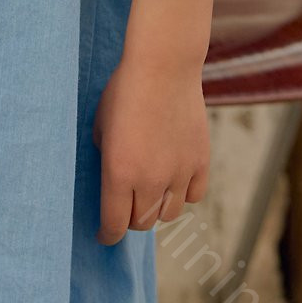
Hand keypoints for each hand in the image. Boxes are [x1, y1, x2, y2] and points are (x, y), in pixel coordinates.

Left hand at [91, 54, 209, 245]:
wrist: (163, 66)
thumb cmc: (124, 91)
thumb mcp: (100, 126)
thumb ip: (105, 156)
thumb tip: (111, 177)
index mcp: (119, 172)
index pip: (114, 223)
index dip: (107, 235)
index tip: (103, 236)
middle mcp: (150, 180)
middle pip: (141, 222)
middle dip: (129, 219)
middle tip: (124, 208)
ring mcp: (179, 173)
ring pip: (169, 214)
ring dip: (156, 208)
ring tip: (149, 193)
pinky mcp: (201, 162)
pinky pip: (193, 195)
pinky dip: (182, 194)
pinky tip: (174, 181)